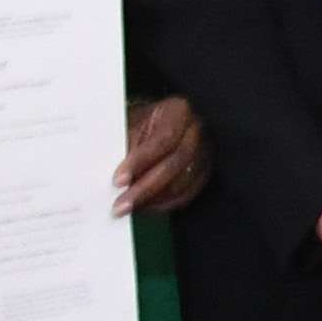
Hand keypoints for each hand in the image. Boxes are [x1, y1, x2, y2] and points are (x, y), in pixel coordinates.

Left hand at [112, 97, 208, 215]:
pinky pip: (185, 195)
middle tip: (122, 204)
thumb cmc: (139, 122)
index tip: (119, 180)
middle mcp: (196, 132)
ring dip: (153, 200)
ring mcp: (203, 154)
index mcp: (178, 111)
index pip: (164, 138)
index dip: (141, 161)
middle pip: (175, 164)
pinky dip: (163, 205)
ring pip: (181, 184)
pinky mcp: (202, 174)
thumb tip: (117, 176)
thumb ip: (126, 146)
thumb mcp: (129, 124)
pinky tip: (144, 208)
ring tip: (129, 209)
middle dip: (145, 188)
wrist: (155, 124)